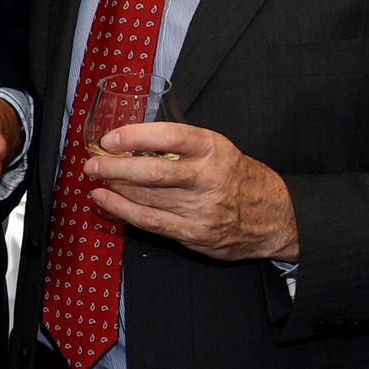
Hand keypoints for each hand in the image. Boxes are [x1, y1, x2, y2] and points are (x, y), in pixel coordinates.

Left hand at [81, 122, 298, 260]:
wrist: (275, 216)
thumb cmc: (239, 177)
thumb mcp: (218, 150)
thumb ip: (181, 146)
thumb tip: (131, 142)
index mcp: (213, 149)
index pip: (169, 137)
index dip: (134, 136)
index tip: (110, 139)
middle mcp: (207, 178)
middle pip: (151, 172)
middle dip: (113, 167)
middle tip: (93, 163)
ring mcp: (201, 208)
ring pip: (146, 198)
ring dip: (113, 188)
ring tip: (96, 179)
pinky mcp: (194, 232)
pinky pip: (150, 221)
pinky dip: (121, 211)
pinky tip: (105, 202)